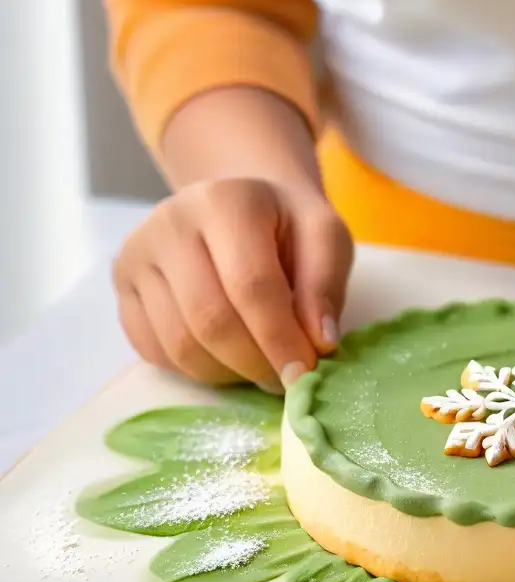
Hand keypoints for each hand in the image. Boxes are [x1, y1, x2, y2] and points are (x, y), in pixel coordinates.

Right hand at [113, 178, 352, 392]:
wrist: (238, 207)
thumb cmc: (287, 227)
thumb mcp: (325, 238)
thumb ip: (326, 285)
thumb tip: (319, 343)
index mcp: (226, 202)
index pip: (251, 286)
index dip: (280, 340)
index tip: (304, 375)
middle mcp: (171, 222)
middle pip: (210, 320)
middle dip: (254, 363)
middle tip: (284, 379)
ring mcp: (137, 254)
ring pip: (178, 344)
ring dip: (226, 373)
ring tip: (259, 368)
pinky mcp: (121, 284)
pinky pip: (153, 350)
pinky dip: (194, 370)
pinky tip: (225, 358)